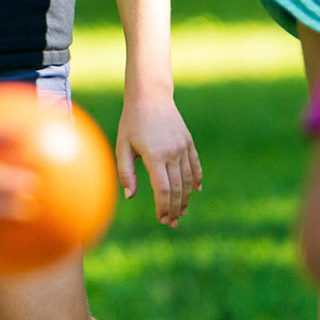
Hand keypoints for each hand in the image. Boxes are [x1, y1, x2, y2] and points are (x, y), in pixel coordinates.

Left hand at [115, 91, 201, 226]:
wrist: (150, 96)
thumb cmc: (131, 122)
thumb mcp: (123, 146)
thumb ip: (126, 172)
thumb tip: (130, 196)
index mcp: (155, 156)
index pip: (163, 189)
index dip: (163, 207)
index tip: (161, 219)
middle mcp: (172, 153)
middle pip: (178, 188)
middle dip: (175, 209)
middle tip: (171, 223)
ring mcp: (182, 147)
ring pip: (188, 179)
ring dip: (186, 198)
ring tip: (182, 212)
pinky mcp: (188, 142)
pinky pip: (195, 164)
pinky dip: (197, 179)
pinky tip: (196, 191)